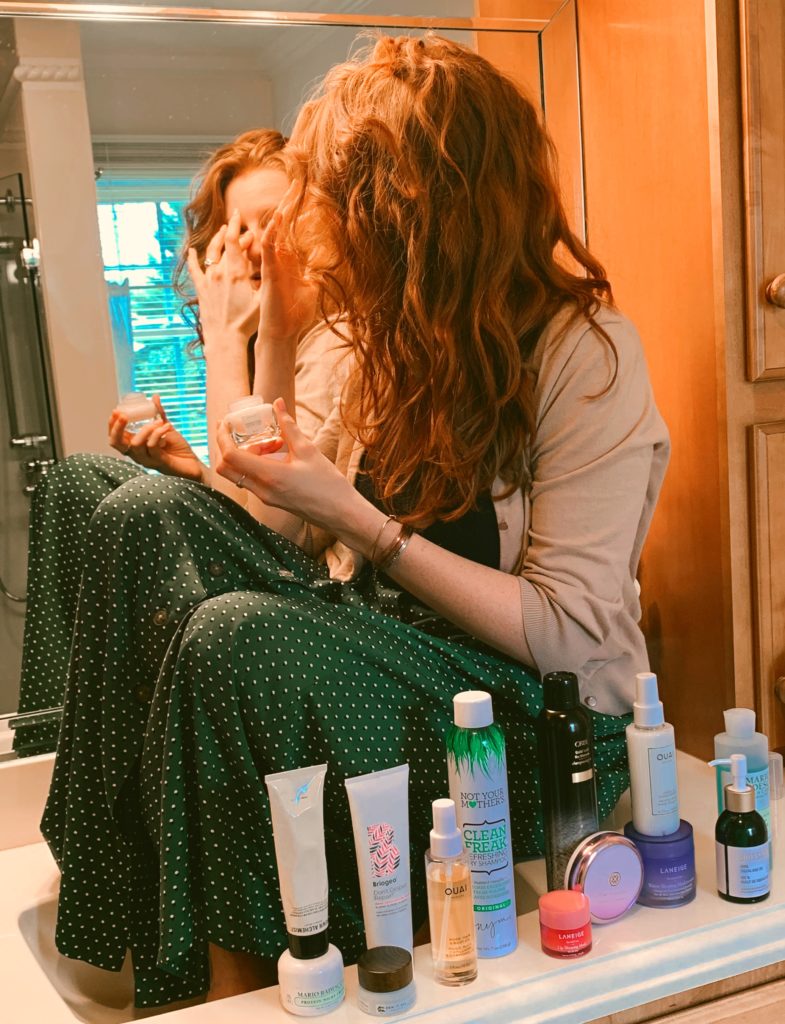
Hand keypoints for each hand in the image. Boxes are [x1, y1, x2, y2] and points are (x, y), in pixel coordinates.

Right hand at [108, 395, 205, 481]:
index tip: (116, 411)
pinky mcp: (159, 462)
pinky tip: (167, 427)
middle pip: (117, 443)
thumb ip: (159, 414)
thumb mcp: (165, 428)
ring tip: (159, 422)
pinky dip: (158, 433)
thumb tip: (154, 396)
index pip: (115, 438)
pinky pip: (152, 446)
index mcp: (136, 446)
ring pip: (135, 444)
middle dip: (117, 428)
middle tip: (124, 415)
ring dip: (146, 429)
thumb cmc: (177, 448)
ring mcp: (148, 460)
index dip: (112, 425)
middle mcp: (138, 454)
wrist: (194, 464)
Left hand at [187, 210, 259, 347]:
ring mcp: (209, 279)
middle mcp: (220, 271)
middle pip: (225, 244)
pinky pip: (195, 269)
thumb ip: (266, 280)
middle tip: (244, 233)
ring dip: (216, 239)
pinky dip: (193, 257)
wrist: (225, 338)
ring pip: (210, 252)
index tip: (238, 213)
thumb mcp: (262, 300)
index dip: (236, 224)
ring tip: (222, 231)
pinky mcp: (201, 289)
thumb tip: (272, 264)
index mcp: (236, 272)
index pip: (233, 239)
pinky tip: (192, 250)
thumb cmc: (246, 322)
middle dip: (234, 234)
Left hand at [215, 398, 354, 531]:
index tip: (227, 422)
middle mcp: (262, 489)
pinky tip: (278, 454)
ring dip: (245, 454)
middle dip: (226, 446)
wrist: (341, 514)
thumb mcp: (308, 450)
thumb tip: (278, 403)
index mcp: (269, 475)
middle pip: (226, 468)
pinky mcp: (271, 500)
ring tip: (273, 442)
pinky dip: (256, 464)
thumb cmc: (328, 484)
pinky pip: (252, 480)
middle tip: (237, 429)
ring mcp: (265, 497)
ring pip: (239, 474)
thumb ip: (289, 426)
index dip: (223, 437)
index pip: (231, 456)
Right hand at [256, 185, 318, 345]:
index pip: (293, 231)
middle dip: (289, 203)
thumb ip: (315, 273)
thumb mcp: (311, 289)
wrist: (283, 333)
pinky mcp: (269, 272)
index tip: (307, 195)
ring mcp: (273, 264)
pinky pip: (267, 248)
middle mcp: (279, 258)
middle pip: (282, 225)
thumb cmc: (294, 314)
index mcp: (289, 260)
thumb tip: (326, 262)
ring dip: (280, 212)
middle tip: (296, 182)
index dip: (299, 214)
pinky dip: (270, 233)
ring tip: (288, 193)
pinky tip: (275, 219)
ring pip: (274, 232)